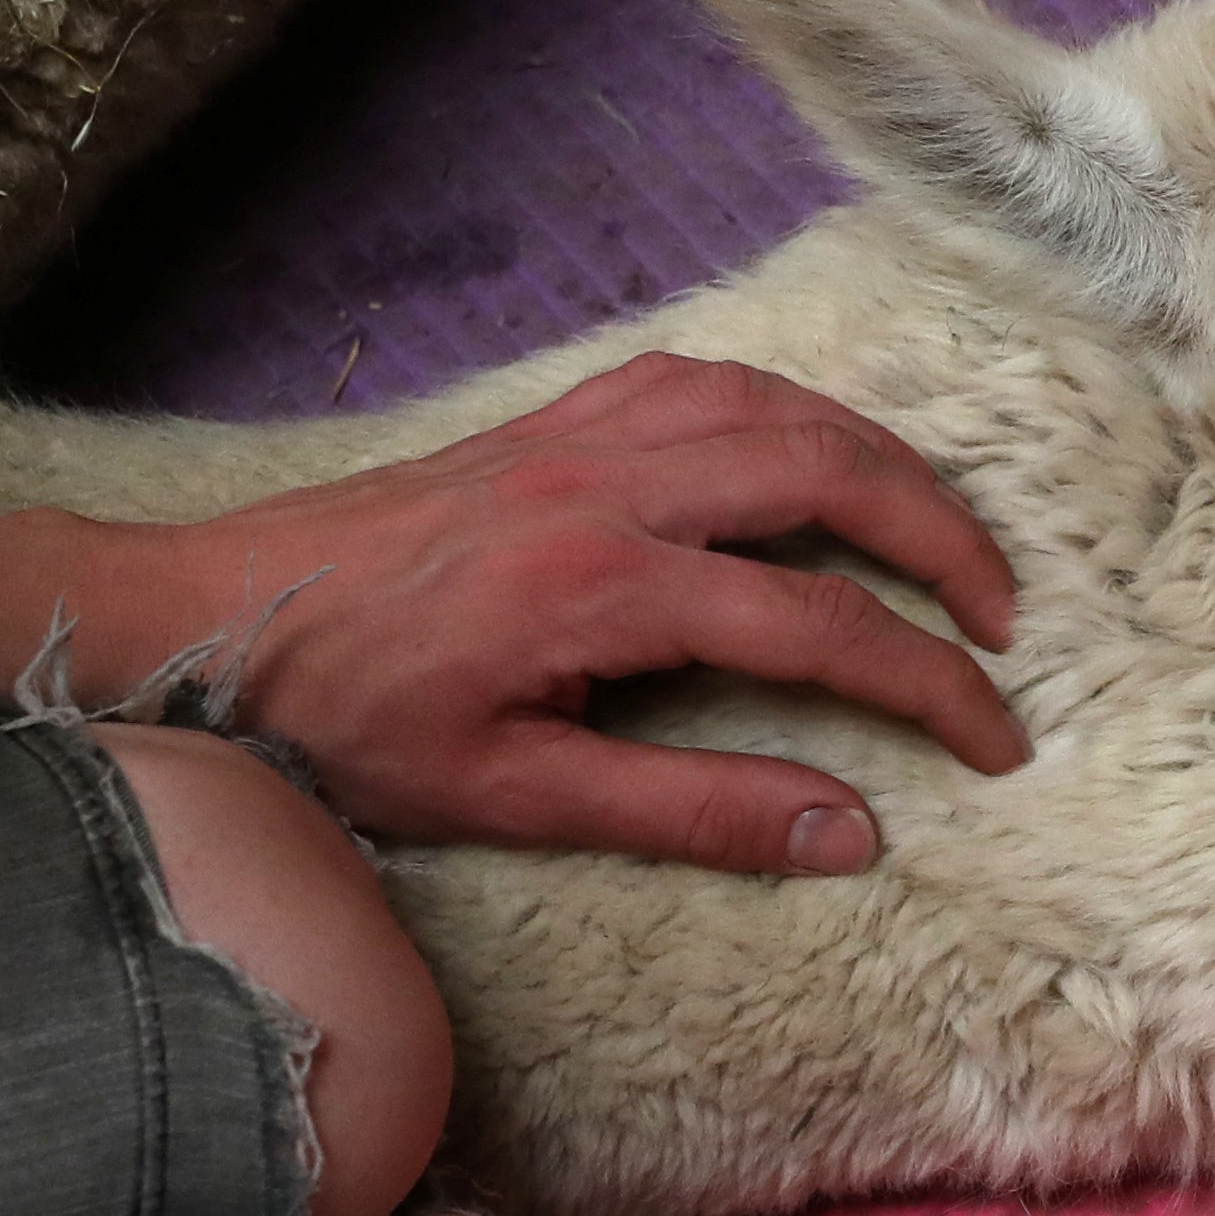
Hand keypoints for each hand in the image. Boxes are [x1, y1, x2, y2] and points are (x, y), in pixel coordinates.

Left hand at [71, 354, 1032, 876]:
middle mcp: (608, 489)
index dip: (929, 686)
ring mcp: (580, 438)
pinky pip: (705, 381)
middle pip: (829, 474)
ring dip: (881, 462)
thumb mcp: (519, 799)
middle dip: (942, 540)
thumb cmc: (353, 724)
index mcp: (605, 589)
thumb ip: (695, 813)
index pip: (822, 626)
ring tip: (939, 534)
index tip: (997, 738)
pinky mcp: (552, 422)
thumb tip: (849, 834)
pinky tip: (813, 456)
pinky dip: (789, 411)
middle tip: (1001, 616)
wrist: (212, 623)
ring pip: (779, 408)